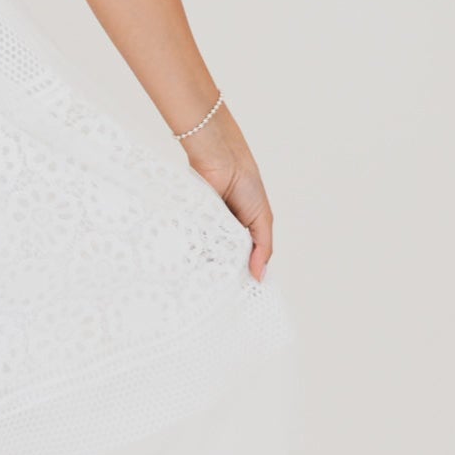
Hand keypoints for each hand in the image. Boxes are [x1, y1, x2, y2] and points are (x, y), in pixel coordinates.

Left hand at [180, 109, 275, 281]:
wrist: (221, 159)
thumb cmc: (246, 182)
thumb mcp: (262, 218)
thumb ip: (263, 248)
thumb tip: (260, 276)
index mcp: (243, 230)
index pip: (242, 259)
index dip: (242, 274)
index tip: (240, 295)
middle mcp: (222, 230)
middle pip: (222, 258)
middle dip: (223, 272)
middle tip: (221, 293)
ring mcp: (206, 226)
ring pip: (206, 253)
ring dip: (207, 262)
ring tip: (207, 282)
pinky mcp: (191, 220)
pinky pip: (192, 239)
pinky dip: (195, 248)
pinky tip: (194, 263)